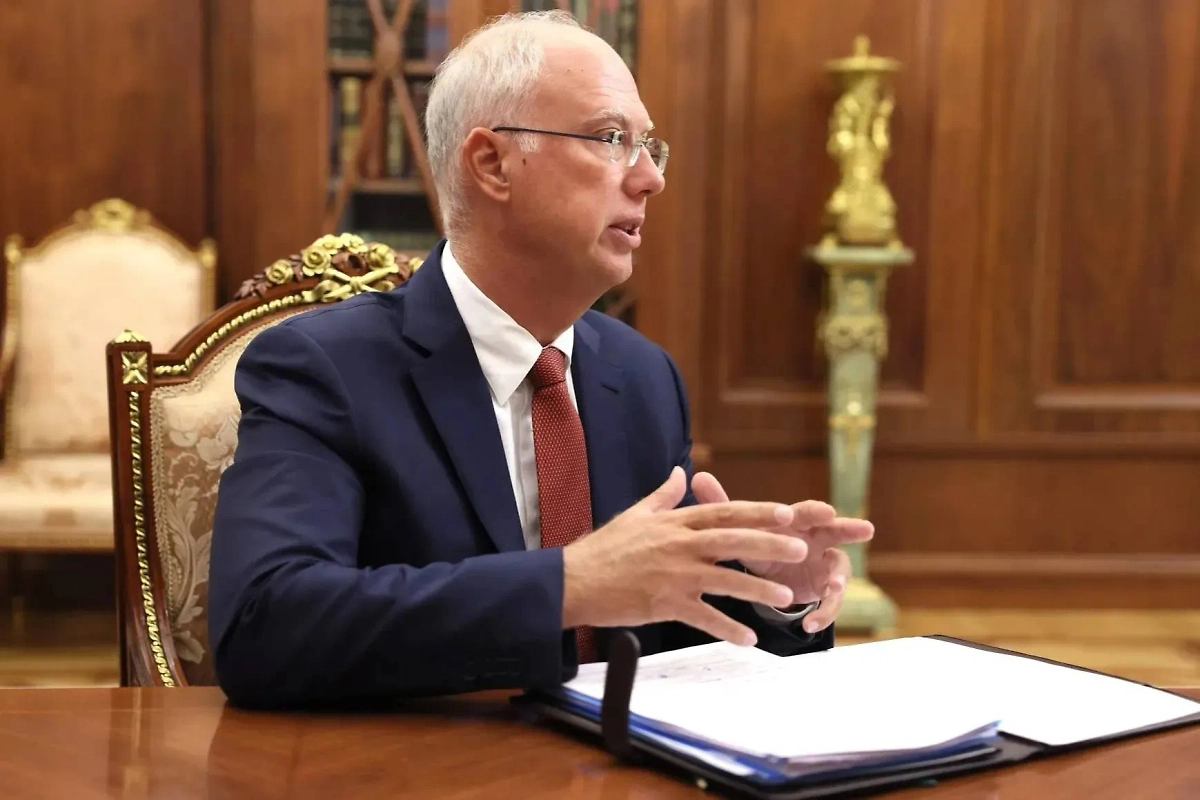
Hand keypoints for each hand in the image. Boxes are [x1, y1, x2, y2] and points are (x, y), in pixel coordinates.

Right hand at [561, 467, 807, 646]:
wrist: (575, 580)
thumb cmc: (604, 548)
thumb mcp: (636, 514)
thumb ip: (664, 495)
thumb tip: (681, 472)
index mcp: (675, 523)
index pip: (724, 513)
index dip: (758, 512)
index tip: (787, 514)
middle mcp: (679, 545)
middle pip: (732, 542)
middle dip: (769, 545)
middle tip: (801, 549)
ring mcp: (673, 575)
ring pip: (724, 580)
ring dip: (758, 589)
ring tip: (786, 597)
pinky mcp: (665, 603)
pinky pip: (703, 617)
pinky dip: (727, 628)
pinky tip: (749, 638)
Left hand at [690, 472, 873, 632]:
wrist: (768, 576)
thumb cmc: (758, 542)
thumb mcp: (739, 529)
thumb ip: (721, 506)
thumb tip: (698, 477)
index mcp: (797, 522)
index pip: (809, 512)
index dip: (816, 511)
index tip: (826, 511)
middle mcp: (817, 540)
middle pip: (838, 531)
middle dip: (850, 529)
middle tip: (865, 529)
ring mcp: (825, 566)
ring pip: (841, 570)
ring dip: (838, 580)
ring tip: (832, 589)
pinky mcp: (825, 591)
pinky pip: (831, 604)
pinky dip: (823, 614)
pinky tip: (810, 625)